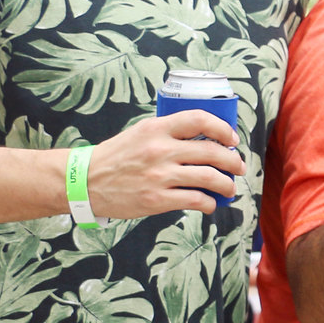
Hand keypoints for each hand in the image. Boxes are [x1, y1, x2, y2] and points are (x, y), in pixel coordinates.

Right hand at [87, 109, 243, 217]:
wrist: (85, 182)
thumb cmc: (116, 157)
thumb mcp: (140, 133)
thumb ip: (168, 133)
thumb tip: (205, 139)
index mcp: (156, 128)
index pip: (200, 119)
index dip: (223, 129)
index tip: (231, 139)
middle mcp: (160, 150)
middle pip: (213, 152)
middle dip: (234, 161)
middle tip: (238, 167)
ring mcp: (160, 175)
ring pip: (211, 178)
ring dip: (228, 184)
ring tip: (229, 187)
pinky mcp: (158, 199)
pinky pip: (197, 200)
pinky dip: (210, 203)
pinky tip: (209, 203)